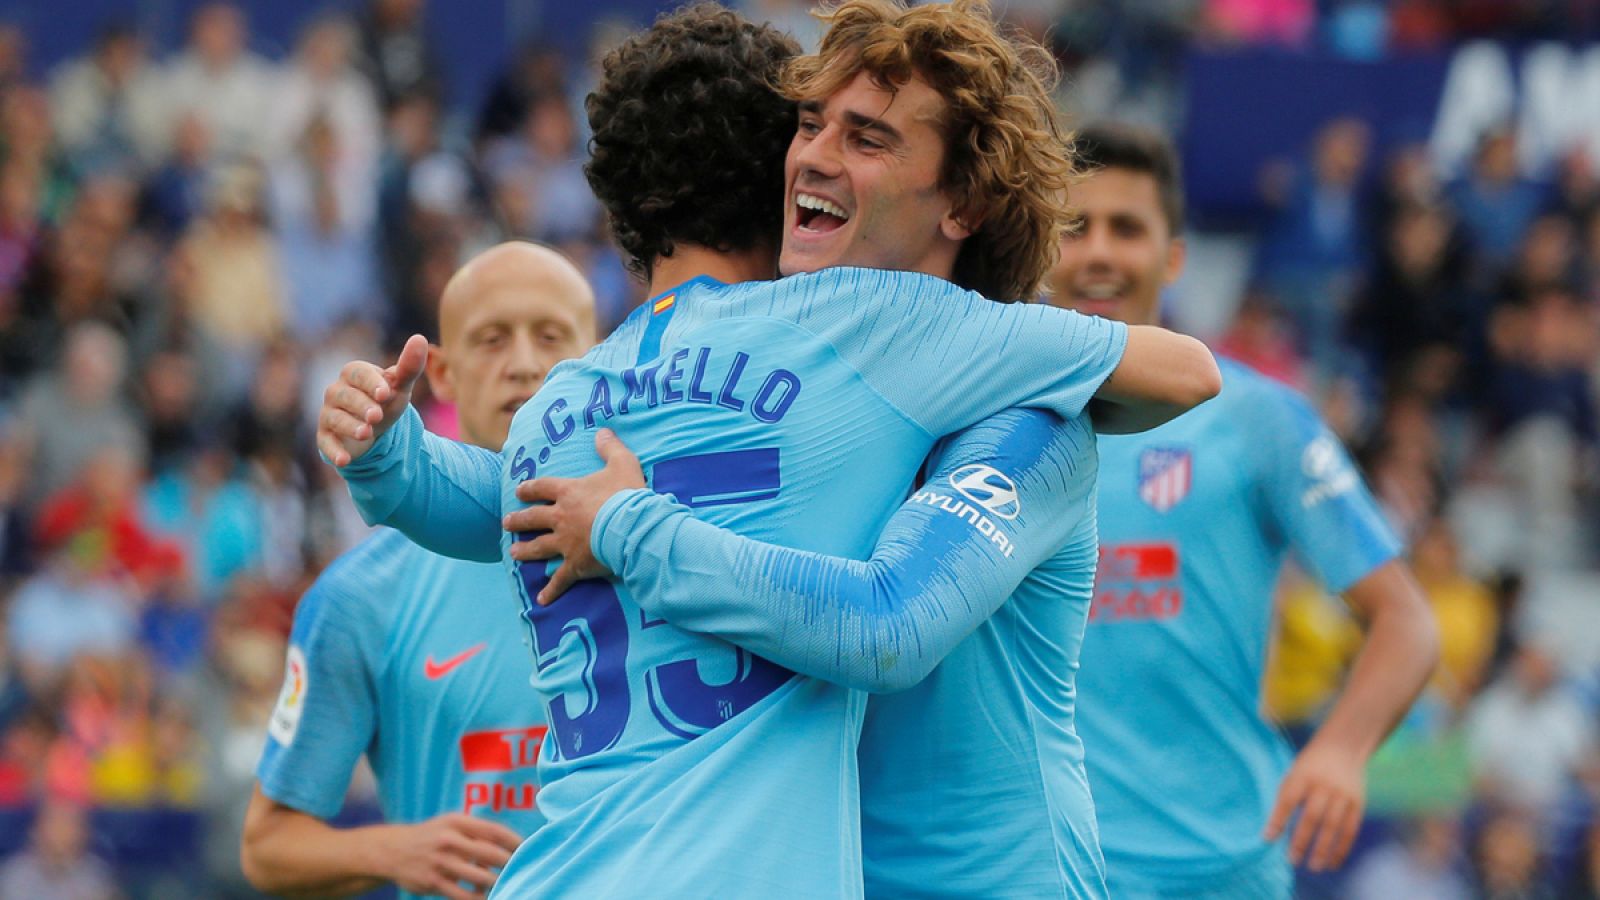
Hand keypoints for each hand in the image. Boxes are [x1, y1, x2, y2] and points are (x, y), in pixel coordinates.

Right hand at [317, 334, 429, 467]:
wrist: (374, 428)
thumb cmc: (385, 400)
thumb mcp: (399, 386)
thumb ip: (409, 366)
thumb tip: (420, 338)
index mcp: (353, 373)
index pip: (358, 373)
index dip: (371, 383)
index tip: (385, 394)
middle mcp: (336, 391)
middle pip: (345, 396)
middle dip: (361, 405)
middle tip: (376, 416)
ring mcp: (328, 413)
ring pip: (334, 418)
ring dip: (350, 426)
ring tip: (366, 433)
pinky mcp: (325, 436)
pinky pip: (325, 443)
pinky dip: (334, 451)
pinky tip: (345, 460)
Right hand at [370, 813, 521, 899]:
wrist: (392, 850)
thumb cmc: (431, 835)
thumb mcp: (450, 823)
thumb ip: (476, 832)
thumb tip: (509, 845)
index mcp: (457, 822)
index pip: (494, 831)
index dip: (514, 841)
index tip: (528, 849)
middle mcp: (449, 839)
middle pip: (490, 854)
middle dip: (510, 864)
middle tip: (524, 870)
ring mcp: (441, 861)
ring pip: (479, 877)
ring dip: (497, 883)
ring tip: (509, 885)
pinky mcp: (433, 882)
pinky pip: (462, 895)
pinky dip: (478, 898)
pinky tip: (487, 898)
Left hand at [504, 429, 644, 604]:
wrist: (630, 528)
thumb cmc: (627, 495)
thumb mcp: (623, 464)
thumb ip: (611, 447)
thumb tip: (603, 431)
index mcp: (569, 493)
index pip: (542, 488)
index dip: (530, 489)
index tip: (519, 491)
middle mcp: (561, 517)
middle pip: (533, 518)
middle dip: (518, 521)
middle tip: (506, 523)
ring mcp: (565, 543)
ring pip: (539, 547)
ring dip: (525, 551)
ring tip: (513, 554)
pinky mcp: (575, 565)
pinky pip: (560, 579)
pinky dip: (552, 590)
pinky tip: (542, 600)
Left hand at [1263, 737, 1365, 871]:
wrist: (1343, 747)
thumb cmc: (1309, 767)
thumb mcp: (1293, 774)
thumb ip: (1284, 799)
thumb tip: (1271, 832)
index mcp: (1302, 776)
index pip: (1288, 800)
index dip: (1278, 820)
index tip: (1267, 839)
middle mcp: (1324, 785)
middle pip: (1312, 816)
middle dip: (1301, 840)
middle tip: (1292, 860)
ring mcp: (1343, 794)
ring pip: (1333, 826)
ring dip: (1323, 849)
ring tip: (1313, 867)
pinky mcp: (1358, 802)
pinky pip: (1351, 829)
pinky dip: (1342, 848)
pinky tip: (1333, 863)